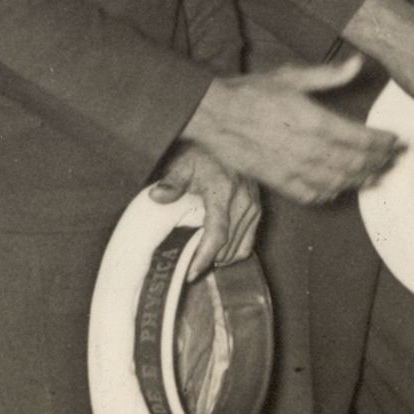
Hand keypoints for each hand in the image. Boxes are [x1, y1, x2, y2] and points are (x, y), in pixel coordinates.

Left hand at [153, 141, 259, 279]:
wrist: (228, 142)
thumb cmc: (202, 154)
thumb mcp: (183, 164)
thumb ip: (172, 182)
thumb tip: (156, 197)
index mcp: (223, 192)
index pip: (217, 235)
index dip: (204, 257)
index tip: (190, 272)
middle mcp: (243, 202)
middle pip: (227, 246)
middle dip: (208, 262)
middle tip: (188, 269)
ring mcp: (253, 207)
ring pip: (239, 248)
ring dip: (220, 258)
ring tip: (201, 261)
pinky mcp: (258, 210)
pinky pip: (249, 242)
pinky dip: (234, 252)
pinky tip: (219, 253)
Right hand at [183, 54, 402, 203]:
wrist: (215, 115)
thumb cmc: (252, 93)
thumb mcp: (292, 76)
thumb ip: (329, 75)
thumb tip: (358, 64)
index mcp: (316, 121)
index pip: (362, 138)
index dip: (383, 142)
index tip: (395, 141)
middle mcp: (310, 149)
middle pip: (356, 163)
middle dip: (380, 162)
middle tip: (394, 160)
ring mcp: (295, 169)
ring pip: (339, 182)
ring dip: (362, 180)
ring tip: (377, 176)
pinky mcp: (280, 182)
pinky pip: (313, 194)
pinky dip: (331, 194)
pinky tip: (339, 189)